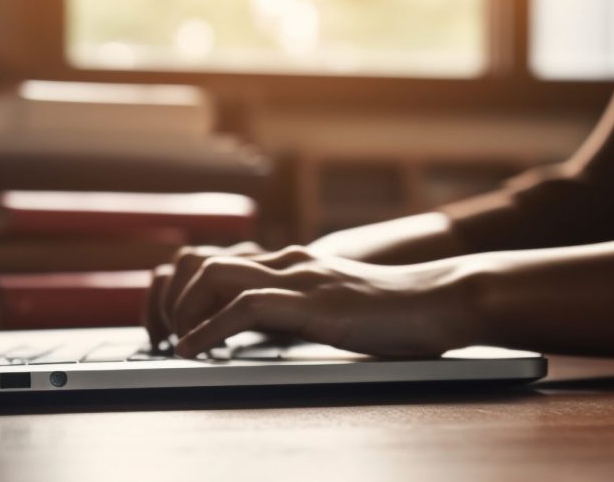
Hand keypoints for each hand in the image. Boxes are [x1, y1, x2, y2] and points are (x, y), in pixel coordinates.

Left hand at [155, 245, 478, 358]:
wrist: (446, 300)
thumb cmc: (401, 313)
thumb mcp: (340, 307)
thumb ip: (304, 311)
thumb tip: (270, 334)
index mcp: (294, 263)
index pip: (217, 261)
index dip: (183, 292)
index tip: (173, 328)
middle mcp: (290, 262)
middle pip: (202, 262)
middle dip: (173, 302)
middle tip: (167, 340)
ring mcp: (301, 278)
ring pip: (214, 275)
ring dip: (185, 312)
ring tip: (179, 345)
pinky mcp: (314, 303)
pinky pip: (245, 307)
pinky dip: (210, 330)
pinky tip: (196, 352)